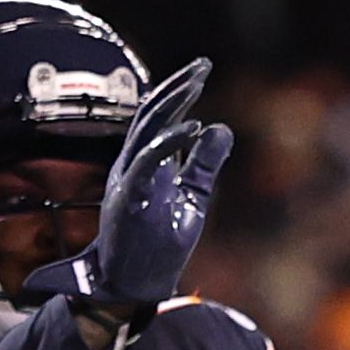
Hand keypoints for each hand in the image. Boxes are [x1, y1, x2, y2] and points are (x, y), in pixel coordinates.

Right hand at [26, 59, 232, 310]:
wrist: (133, 285)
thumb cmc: (159, 243)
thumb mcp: (192, 198)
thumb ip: (204, 164)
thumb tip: (221, 127)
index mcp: (144, 165)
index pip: (158, 120)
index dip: (177, 93)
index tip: (201, 71)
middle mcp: (132, 166)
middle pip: (151, 116)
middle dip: (176, 87)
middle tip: (202, 64)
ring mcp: (128, 180)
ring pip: (146, 130)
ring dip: (171, 103)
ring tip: (196, 81)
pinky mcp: (130, 197)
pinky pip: (148, 161)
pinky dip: (170, 141)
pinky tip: (194, 126)